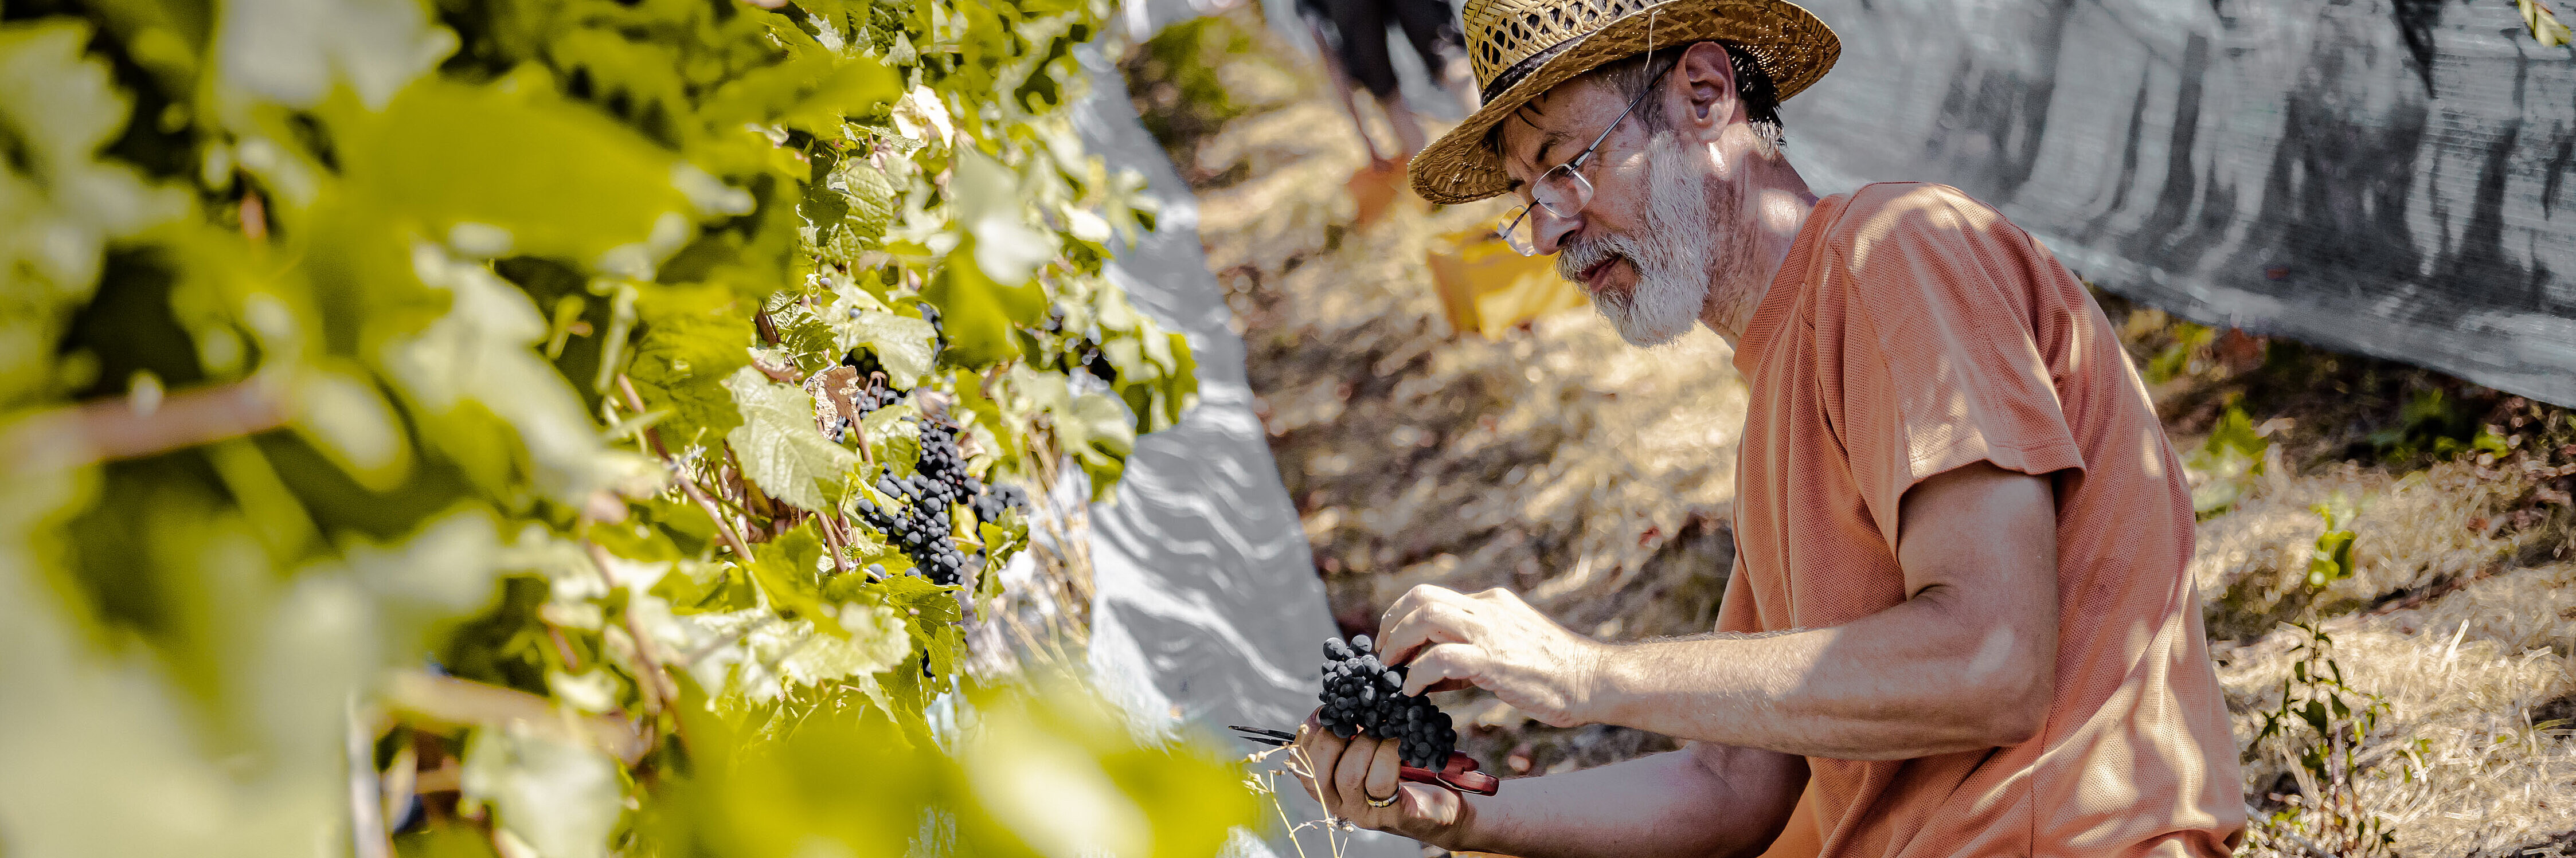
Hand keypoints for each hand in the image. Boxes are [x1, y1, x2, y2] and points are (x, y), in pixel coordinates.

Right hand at [1288, 709, 1470, 844]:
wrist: (1444, 799)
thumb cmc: (1405, 767)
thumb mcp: (1371, 746)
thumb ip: (1350, 731)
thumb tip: (1337, 700)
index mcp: (1329, 785)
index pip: (1301, 764)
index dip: (1308, 734)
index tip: (1326, 710)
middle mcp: (1340, 803)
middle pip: (1317, 771)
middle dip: (1333, 738)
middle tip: (1357, 719)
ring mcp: (1363, 812)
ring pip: (1348, 775)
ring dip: (1366, 744)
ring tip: (1384, 729)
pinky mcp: (1390, 815)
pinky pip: (1380, 782)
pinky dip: (1388, 755)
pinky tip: (1400, 742)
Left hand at [1378, 585, 1610, 726]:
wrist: (1593, 680)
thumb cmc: (1554, 675)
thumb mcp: (1506, 652)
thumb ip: (1469, 655)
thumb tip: (1429, 674)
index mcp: (1492, 603)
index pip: (1432, 596)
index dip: (1403, 617)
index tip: (1390, 643)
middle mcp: (1488, 609)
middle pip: (1421, 598)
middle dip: (1391, 625)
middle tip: (1381, 655)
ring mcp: (1491, 631)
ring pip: (1425, 617)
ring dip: (1398, 643)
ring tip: (1390, 670)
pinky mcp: (1494, 659)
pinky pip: (1440, 658)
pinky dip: (1417, 674)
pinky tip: (1412, 692)